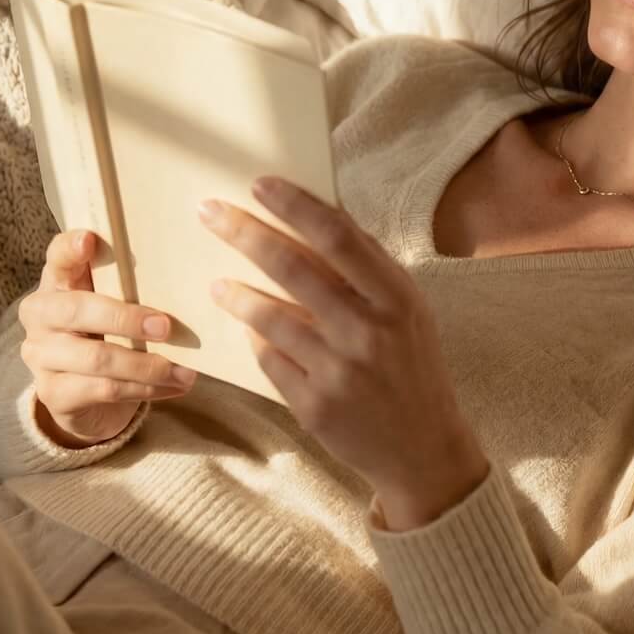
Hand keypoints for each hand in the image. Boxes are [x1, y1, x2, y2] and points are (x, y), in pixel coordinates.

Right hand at [20, 229, 196, 448]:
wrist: (85, 392)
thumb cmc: (110, 329)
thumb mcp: (118, 300)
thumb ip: (133, 283)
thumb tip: (189, 269)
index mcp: (59, 282)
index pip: (57, 257)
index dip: (70, 247)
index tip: (89, 239)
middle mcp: (41, 315)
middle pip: (77, 310)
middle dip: (126, 318)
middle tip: (167, 326)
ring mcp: (41, 356)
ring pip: (97, 358)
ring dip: (147, 366)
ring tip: (185, 371)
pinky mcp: (54, 393)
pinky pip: (105, 389)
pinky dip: (145, 389)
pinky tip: (174, 386)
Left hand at [199, 177, 488, 529]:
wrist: (423, 448)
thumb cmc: (411, 364)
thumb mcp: (408, 310)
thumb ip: (370, 269)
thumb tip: (320, 216)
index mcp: (397, 297)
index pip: (339, 236)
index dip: (296, 207)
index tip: (260, 184)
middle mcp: (369, 330)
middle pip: (294, 268)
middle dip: (245, 233)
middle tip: (209, 213)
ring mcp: (340, 371)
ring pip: (270, 318)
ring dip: (236, 294)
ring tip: (217, 284)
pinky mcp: (315, 406)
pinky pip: (269, 361)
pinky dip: (255, 341)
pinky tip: (247, 330)